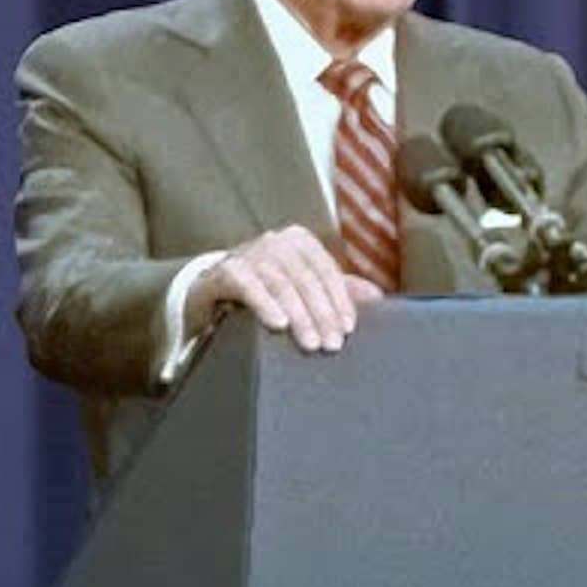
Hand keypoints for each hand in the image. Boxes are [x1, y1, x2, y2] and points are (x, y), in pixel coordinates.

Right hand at [192, 226, 379, 353]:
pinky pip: (247, 285)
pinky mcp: (223, 270)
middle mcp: (274, 242)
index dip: (340, 300)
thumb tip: (376, 296)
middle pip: (305, 279)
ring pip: (281, 284)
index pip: (326, 270)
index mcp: (299, 242)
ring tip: (310, 342)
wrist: (210, 295)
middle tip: (331, 344)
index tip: (348, 328)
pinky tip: (278, 323)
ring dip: (299, 315)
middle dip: (322, 314)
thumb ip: (338, 290)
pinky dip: (264, 303)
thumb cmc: (265, 293)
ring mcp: (247, 253)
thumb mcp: (303, 289)